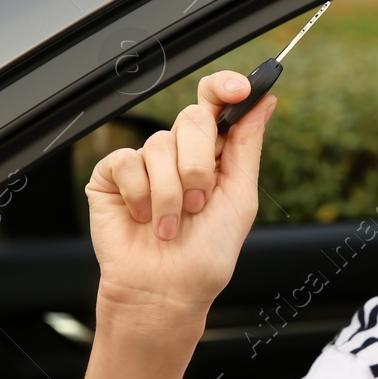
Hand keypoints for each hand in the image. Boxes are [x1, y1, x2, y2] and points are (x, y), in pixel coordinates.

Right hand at [86, 72, 276, 316]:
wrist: (167, 291)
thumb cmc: (206, 254)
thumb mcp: (240, 197)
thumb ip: (247, 146)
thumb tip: (265, 101)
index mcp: (212, 154)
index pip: (215, 102)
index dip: (226, 88)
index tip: (241, 90)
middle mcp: (178, 153)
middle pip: (191, 118)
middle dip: (199, 164)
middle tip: (198, 202)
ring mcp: (144, 163)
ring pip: (159, 144)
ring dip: (171, 192)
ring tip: (170, 224)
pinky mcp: (111, 176)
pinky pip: (127, 161)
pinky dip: (140, 195)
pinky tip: (142, 218)